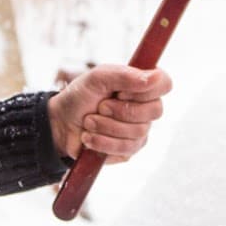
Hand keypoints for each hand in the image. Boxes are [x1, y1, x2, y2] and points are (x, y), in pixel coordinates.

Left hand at [49, 64, 170, 161]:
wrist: (60, 123)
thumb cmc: (81, 96)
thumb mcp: (97, 78)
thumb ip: (124, 75)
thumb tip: (154, 77)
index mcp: (141, 85)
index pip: (164, 83)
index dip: (146, 89)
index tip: (122, 92)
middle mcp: (145, 108)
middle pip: (155, 110)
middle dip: (120, 110)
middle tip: (100, 107)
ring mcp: (140, 131)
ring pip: (138, 131)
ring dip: (105, 126)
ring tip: (89, 122)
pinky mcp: (129, 151)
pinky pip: (125, 149)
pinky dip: (102, 142)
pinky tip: (89, 137)